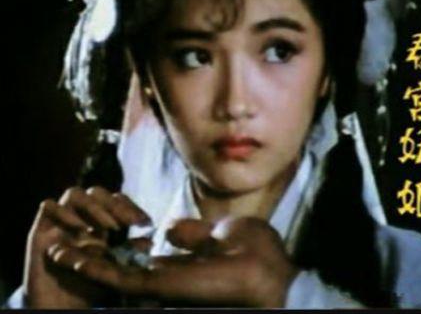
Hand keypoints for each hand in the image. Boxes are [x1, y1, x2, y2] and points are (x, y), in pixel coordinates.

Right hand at [23, 186, 150, 307]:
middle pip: (97, 192)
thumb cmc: (90, 287)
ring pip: (74, 193)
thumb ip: (130, 253)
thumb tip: (149, 240)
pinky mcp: (40, 230)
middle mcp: (81, 216)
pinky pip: (47, 206)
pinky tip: (78, 229)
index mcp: (101, 221)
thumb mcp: (115, 270)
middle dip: (114, 205)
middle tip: (126, 224)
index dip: (130, 207)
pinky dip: (63, 212)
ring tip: (106, 228)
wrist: (61, 307)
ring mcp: (60, 221)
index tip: (144, 222)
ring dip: (93, 207)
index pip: (116, 200)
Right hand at [48, 216, 298, 306]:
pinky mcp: (153, 287)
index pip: (145, 261)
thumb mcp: (220, 234)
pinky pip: (114, 278)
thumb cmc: (254, 253)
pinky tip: (68, 256)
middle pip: (123, 270)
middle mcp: (166, 279)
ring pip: (110, 276)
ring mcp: (158, 285)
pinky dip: (89, 269)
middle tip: (64, 246)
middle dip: (95, 260)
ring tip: (56, 250)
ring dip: (83, 264)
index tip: (102, 237)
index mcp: (184, 267)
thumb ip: (192, 234)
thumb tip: (169, 228)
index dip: (122, 251)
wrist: (267, 273)